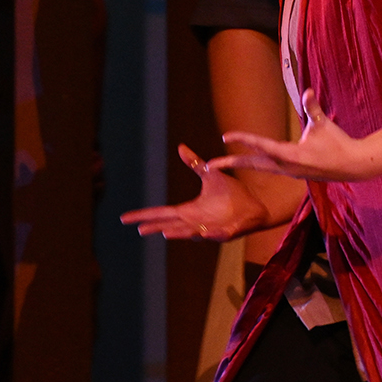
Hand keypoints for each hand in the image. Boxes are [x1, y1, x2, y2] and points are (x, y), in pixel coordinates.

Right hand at [119, 143, 272, 240]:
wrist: (257, 205)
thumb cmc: (233, 195)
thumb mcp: (211, 176)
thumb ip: (195, 164)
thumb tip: (181, 147)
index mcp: (190, 210)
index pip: (163, 213)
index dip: (144, 215)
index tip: (124, 218)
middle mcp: (197, 222)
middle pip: (172, 225)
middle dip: (157, 226)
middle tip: (139, 230)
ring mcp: (212, 229)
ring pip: (193, 233)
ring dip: (181, 233)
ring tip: (165, 233)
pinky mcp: (228, 231)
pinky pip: (218, 234)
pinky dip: (210, 234)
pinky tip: (202, 233)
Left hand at [213, 90, 381, 182]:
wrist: (353, 166)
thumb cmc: (338, 142)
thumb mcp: (324, 123)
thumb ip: (313, 107)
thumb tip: (307, 90)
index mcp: (290, 154)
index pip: (260, 145)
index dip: (242, 139)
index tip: (225, 136)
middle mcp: (286, 166)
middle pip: (253, 164)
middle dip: (231, 164)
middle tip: (209, 166)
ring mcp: (290, 172)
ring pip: (260, 168)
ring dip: (243, 165)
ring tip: (224, 164)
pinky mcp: (294, 173)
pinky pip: (271, 169)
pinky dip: (258, 165)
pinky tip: (252, 163)